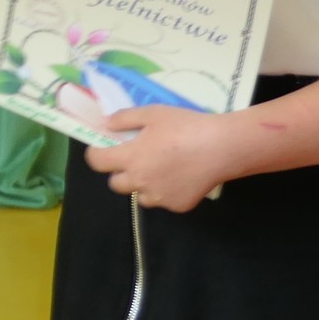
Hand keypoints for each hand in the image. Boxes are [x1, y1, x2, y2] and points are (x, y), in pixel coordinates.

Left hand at [84, 106, 242, 211]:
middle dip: (120, 172)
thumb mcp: (152, 114)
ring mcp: (160, 197)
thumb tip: (104, 125)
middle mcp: (140, 182)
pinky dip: (166, 191)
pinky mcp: (178, 206)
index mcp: (130, 158)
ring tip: (161, 168)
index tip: (103, 148)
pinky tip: (181, 176)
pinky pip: (164, 200)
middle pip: (115, 184)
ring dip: (143, 184)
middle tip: (135, 158)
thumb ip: (123, 119)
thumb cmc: (185, 126)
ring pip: (140, 196)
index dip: (96, 154)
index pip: (97, 162)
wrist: (222, 147)